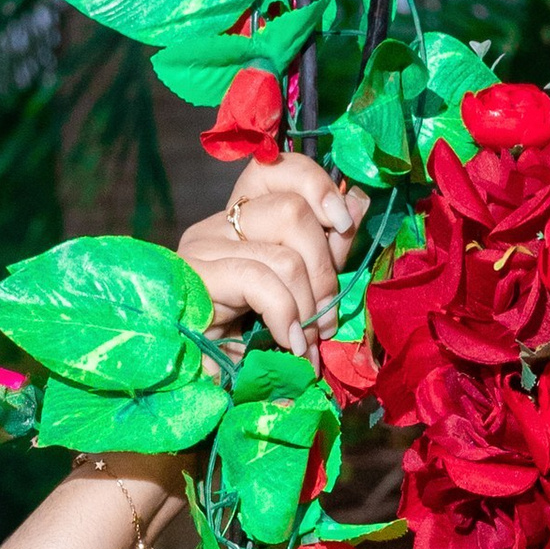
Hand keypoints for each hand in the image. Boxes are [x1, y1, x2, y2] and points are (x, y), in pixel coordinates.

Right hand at [180, 153, 367, 355]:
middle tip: (325, 320)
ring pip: (284, 251)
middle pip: (293, 209)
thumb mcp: (297, 290)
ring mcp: (202, 248)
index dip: (318, 188)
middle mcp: (218, 224)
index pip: (279, 169)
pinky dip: (286, 316)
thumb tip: (357, 201)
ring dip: (308, 305)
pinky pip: (260, 280)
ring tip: (306, 341)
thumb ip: (325, 249)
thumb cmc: (246, 342)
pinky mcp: (195, 276)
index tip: (343, 227)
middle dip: (324, 270)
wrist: (193, 379)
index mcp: (240, 219)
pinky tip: (288, 343)